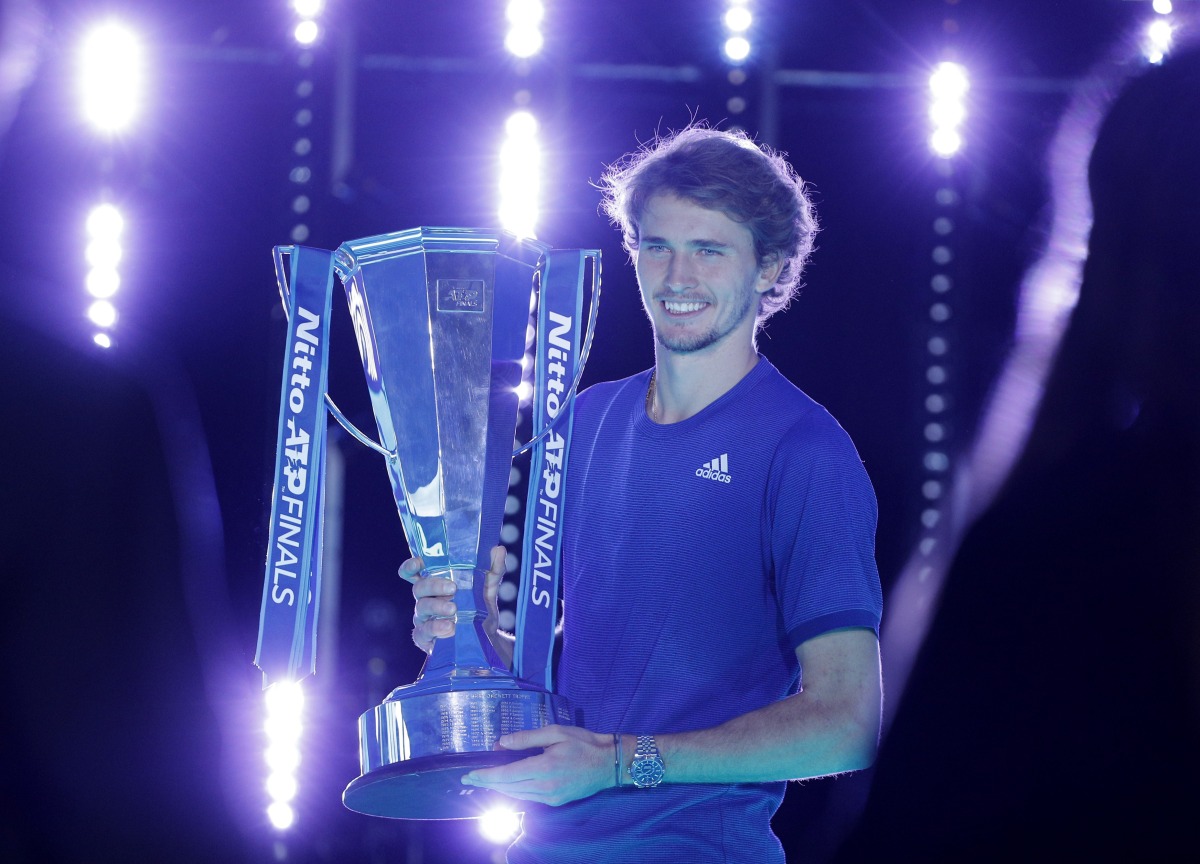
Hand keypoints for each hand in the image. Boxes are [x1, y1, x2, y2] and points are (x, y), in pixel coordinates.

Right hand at [401, 546, 506, 654]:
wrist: (487, 635)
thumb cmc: (479, 606)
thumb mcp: (489, 587)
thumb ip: (493, 569)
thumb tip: (498, 550)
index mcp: (434, 583)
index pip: (414, 572)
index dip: (411, 567)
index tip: (418, 563)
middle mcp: (425, 599)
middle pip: (419, 588)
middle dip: (434, 585)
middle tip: (453, 588)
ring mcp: (423, 619)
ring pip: (421, 609)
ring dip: (437, 607)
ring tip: (454, 609)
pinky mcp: (425, 638)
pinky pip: (423, 632)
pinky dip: (436, 629)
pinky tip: (450, 628)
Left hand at [461, 725, 614, 806]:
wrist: (607, 763)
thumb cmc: (583, 743)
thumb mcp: (555, 732)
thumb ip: (527, 738)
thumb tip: (502, 742)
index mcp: (544, 766)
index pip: (506, 775)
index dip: (485, 776)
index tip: (469, 775)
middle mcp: (545, 786)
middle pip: (508, 788)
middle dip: (487, 783)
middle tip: (470, 779)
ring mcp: (550, 797)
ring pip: (517, 795)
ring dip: (499, 789)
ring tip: (485, 781)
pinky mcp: (556, 802)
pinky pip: (529, 798)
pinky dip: (515, 792)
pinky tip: (509, 785)